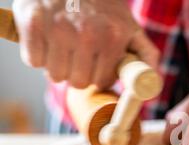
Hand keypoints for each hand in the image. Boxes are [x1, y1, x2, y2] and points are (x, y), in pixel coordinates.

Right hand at [13, 0, 159, 88]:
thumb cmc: (104, 8)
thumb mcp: (130, 27)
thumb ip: (146, 55)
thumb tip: (152, 87)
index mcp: (112, 37)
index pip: (100, 82)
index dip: (97, 76)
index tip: (96, 64)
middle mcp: (86, 34)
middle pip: (76, 82)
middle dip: (78, 73)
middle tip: (78, 56)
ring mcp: (57, 28)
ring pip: (54, 75)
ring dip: (58, 66)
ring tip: (63, 48)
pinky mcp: (31, 22)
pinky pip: (32, 61)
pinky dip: (37, 55)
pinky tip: (47, 40)